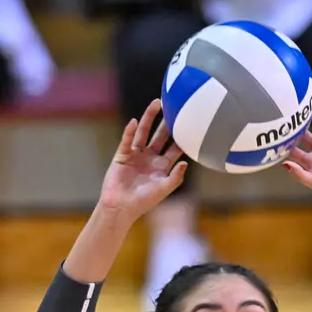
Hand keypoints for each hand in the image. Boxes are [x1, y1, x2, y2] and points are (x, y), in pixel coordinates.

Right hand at [98, 99, 186, 222]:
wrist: (121, 207)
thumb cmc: (143, 201)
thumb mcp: (163, 189)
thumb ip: (175, 177)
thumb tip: (186, 162)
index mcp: (161, 166)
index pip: (174, 148)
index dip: (181, 138)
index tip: (190, 124)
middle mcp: (149, 158)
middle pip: (160, 136)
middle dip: (166, 123)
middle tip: (174, 107)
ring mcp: (135, 155)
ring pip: (143, 133)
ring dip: (148, 118)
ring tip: (156, 104)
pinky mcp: (122, 156)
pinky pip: (127, 141)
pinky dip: (129, 132)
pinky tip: (134, 122)